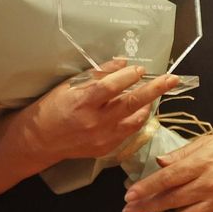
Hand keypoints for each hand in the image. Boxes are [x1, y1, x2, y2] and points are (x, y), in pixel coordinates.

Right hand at [17, 60, 178, 167]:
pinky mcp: (106, 148)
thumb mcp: (70, 85)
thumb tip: (122, 63)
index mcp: (82, 102)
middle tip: (172, 79)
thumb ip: (97, 74)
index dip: (128, 76)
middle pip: (131, 103)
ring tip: (154, 92)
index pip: (111, 86)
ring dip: (147, 104)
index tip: (139, 68)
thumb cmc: (53, 107)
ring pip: (135, 119)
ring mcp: (102, 137)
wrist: (40, 140)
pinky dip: (136, 118)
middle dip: (155, 89)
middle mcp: (94, 122)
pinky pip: (129, 131)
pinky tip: (139, 109)